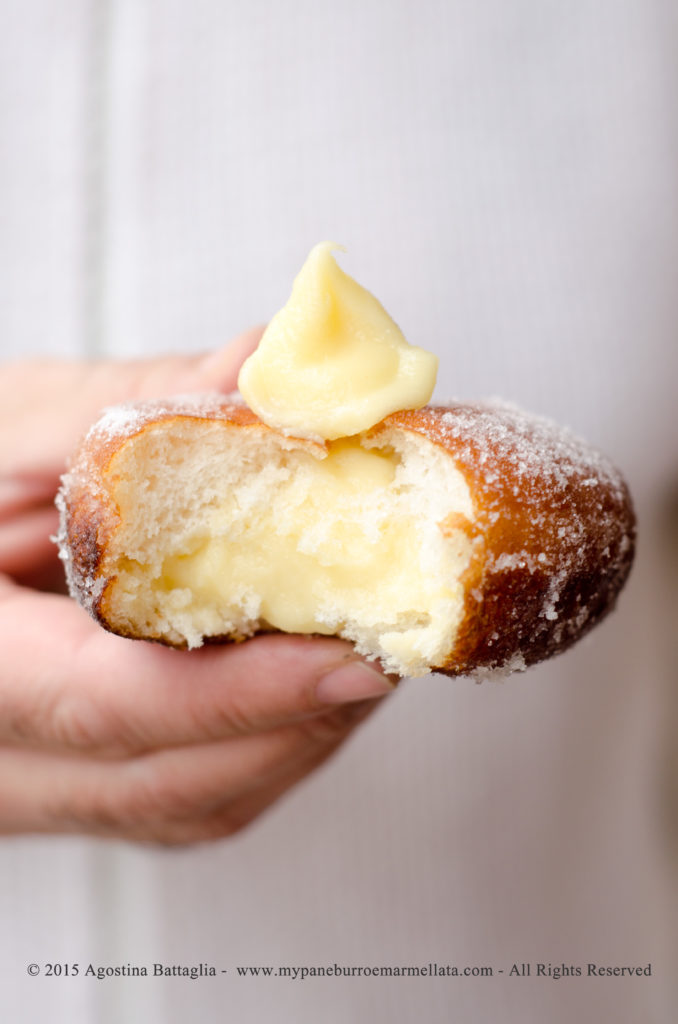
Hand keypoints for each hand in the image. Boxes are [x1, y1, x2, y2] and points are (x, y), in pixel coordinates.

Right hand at [0, 333, 393, 843]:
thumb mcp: (7, 424)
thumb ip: (130, 408)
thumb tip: (269, 370)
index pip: (111, 705)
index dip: (248, 688)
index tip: (360, 654)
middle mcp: (2, 756)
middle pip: (182, 778)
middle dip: (308, 712)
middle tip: (394, 626)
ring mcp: (44, 781)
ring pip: (203, 800)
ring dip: (306, 729)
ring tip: (368, 635)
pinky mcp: (87, 778)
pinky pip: (198, 792)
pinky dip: (274, 737)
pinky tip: (313, 667)